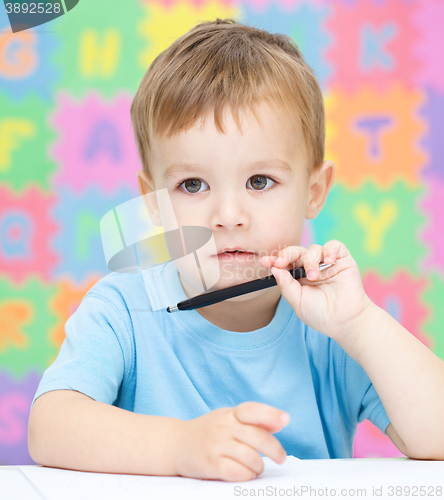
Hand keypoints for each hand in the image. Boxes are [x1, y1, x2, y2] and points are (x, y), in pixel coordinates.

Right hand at [172, 402, 288, 481]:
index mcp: (231, 414)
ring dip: (259, 466)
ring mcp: (216, 445)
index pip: (253, 410)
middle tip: (280, 458)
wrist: (176, 443)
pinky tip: (245, 473)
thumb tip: (281, 422)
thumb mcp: (230, 420)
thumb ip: (255, 421)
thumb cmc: (209, 432)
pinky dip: (247, 475)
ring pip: (251, 457)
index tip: (286, 419)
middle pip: (258, 438)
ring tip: (256, 467)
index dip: (271, 414)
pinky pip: (237, 472)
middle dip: (275, 450)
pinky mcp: (210, 464)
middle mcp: (223, 426)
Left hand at [260, 240, 372, 342]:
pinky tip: (328, 260)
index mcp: (297, 277)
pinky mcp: (342, 260)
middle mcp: (310, 267)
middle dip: (286, 254)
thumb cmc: (320, 314)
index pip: (284, 263)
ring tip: (313, 276)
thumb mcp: (298, 301)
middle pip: (296, 252)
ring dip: (310, 260)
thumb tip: (274, 269)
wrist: (345, 321)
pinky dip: (330, 249)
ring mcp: (326, 263)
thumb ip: (286, 285)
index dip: (275, 260)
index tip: (265, 262)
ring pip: (313, 249)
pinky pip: (334, 245)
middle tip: (282, 262)